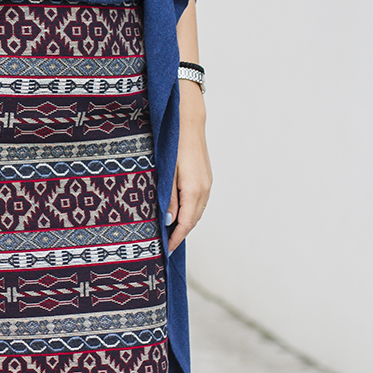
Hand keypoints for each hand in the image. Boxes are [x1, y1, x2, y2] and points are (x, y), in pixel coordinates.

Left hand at [166, 84, 211, 254]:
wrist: (188, 121)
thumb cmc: (173, 143)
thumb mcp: (166, 171)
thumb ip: (168, 196)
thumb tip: (169, 220)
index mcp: (194, 189)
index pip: (185, 223)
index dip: (176, 239)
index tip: (166, 251)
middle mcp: (204, 189)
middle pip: (193, 220)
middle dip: (180, 235)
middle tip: (165, 246)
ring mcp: (207, 183)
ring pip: (197, 211)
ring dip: (185, 224)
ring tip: (170, 234)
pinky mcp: (206, 178)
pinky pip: (199, 202)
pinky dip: (190, 212)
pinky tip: (179, 213)